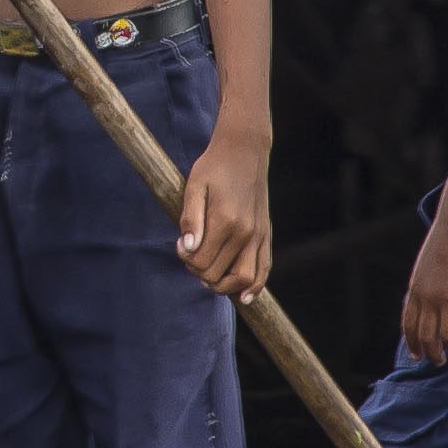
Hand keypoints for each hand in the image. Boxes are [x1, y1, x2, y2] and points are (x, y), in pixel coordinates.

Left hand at [173, 130, 273, 299]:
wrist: (245, 151)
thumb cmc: (214, 167)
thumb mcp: (194, 186)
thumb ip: (190, 219)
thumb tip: (187, 249)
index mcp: (225, 220)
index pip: (201, 261)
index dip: (186, 259)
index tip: (181, 244)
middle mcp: (245, 232)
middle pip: (219, 274)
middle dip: (199, 272)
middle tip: (191, 255)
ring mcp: (259, 234)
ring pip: (244, 278)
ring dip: (224, 287)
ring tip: (211, 277)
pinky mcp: (266, 234)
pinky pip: (264, 268)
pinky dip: (255, 286)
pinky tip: (245, 297)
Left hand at [400, 211, 447, 365]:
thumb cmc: (445, 240)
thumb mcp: (425, 265)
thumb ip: (425, 285)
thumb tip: (428, 301)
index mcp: (416, 289)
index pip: (409, 325)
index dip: (413, 343)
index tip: (418, 357)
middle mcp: (429, 296)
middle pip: (428, 335)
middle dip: (434, 353)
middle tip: (442, 362)